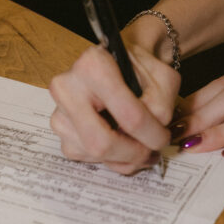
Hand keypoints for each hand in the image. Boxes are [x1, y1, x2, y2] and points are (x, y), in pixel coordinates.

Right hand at [49, 44, 180, 173]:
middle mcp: (67, 88)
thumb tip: (152, 138)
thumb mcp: (163, 79)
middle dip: (132, 154)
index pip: (129, 116)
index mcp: (94, 66)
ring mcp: (59, 111)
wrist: (118, 65)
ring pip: (93, 154)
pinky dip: (109, 157)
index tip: (164, 139)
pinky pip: (86, 157)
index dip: (152, 135)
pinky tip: (121, 144)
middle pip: (101, 142)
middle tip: (151, 153)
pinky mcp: (60, 130)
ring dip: (123, 158)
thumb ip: (161, 107)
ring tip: (140, 147)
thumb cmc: (139, 70)